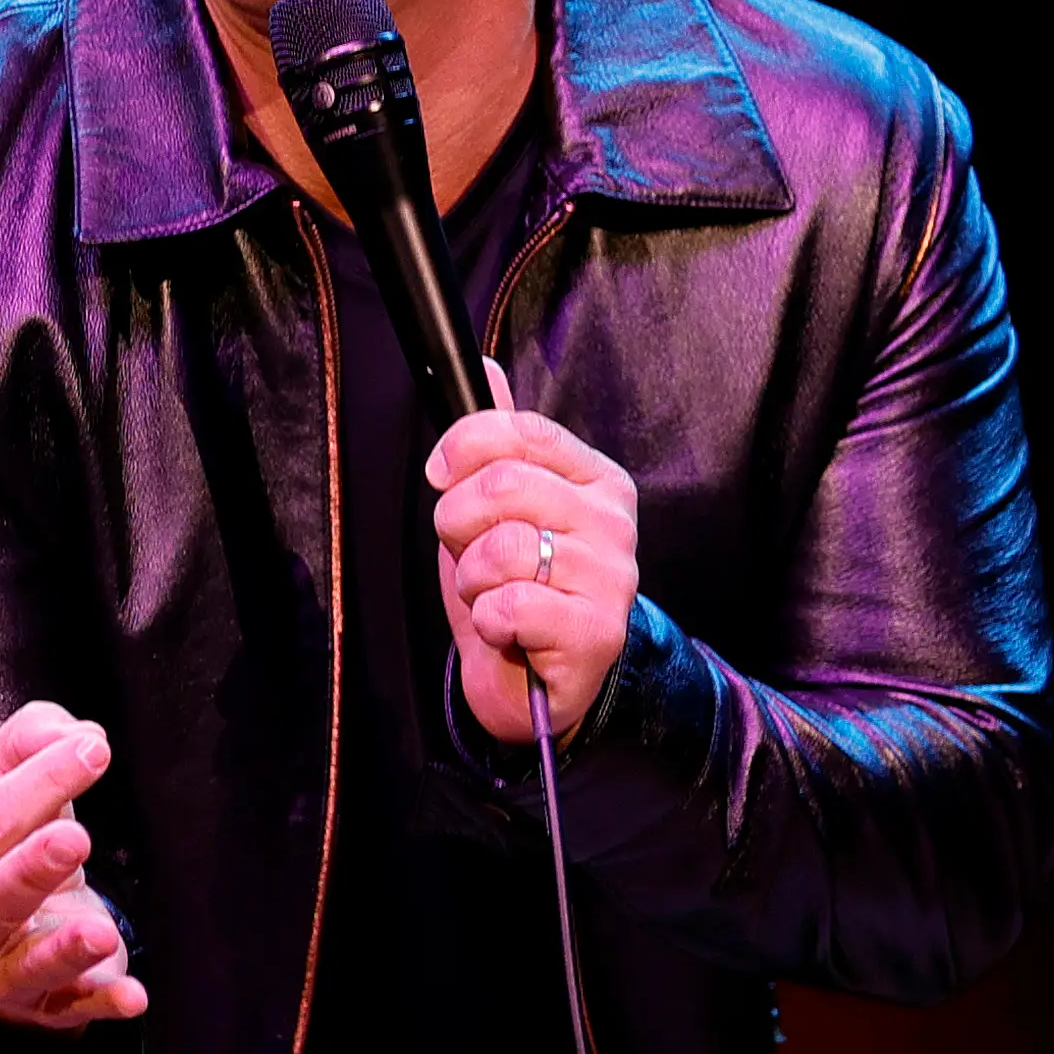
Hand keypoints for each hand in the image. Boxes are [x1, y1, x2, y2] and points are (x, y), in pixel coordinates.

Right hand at [0, 701, 149, 1030]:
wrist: (3, 917)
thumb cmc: (2, 837)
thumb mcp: (1, 776)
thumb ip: (30, 739)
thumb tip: (78, 735)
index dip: (36, 786)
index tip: (92, 751)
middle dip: (31, 870)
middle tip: (75, 839)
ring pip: (28, 967)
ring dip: (66, 950)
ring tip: (102, 931)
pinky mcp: (45, 1007)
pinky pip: (74, 1007)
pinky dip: (103, 1002)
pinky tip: (134, 996)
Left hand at [426, 363, 640, 746]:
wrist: (531, 683)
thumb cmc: (516, 590)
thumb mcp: (497, 510)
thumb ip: (497, 443)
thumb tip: (486, 370)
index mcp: (596, 480)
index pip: (524, 432)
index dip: (464, 447)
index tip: (440, 474)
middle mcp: (613, 523)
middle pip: (504, 486)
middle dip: (457, 522)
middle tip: (467, 553)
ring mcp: (611, 578)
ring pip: (503, 547)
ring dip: (473, 580)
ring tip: (491, 595)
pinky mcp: (597, 632)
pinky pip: (512, 604)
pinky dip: (489, 619)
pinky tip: (506, 628)